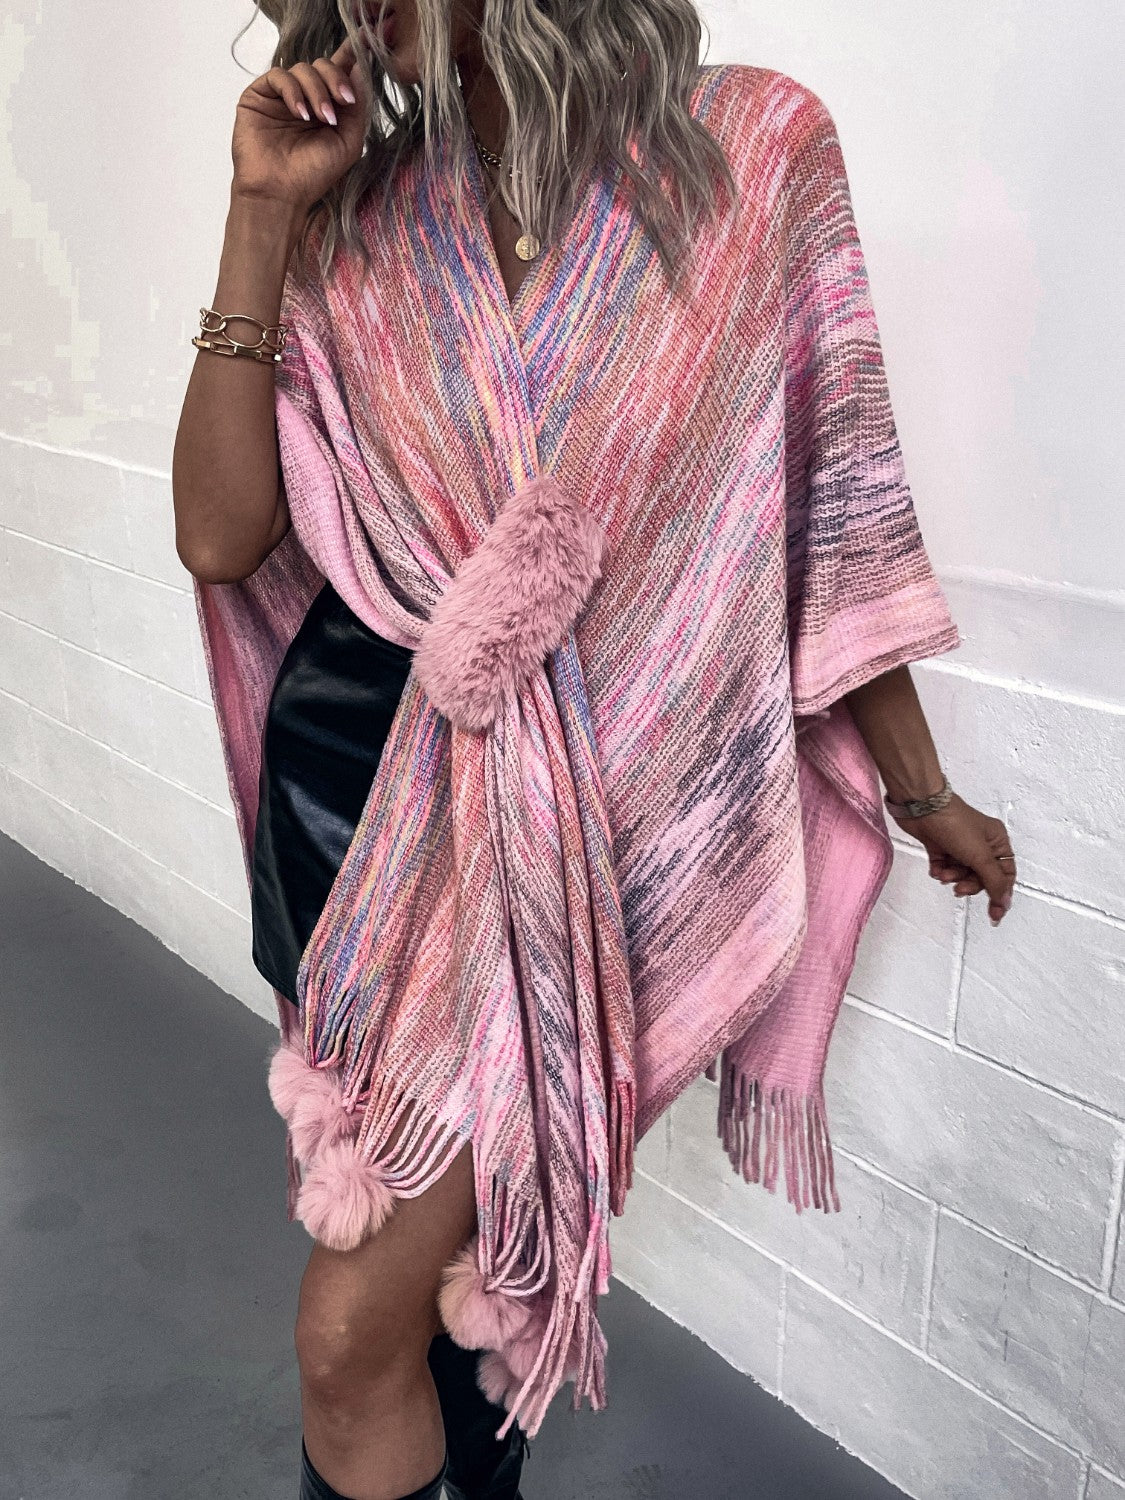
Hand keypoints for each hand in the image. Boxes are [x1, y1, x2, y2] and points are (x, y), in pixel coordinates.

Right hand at [231, 39, 371, 213]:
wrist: (280, 194)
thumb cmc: (313, 175)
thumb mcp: (348, 142)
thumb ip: (358, 106)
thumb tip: (361, 66)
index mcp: (327, 106)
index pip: (339, 71)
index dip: (351, 54)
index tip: (366, 40)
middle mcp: (305, 97)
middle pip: (323, 64)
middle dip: (336, 79)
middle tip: (343, 101)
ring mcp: (282, 96)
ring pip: (303, 68)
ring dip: (317, 90)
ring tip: (320, 118)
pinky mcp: (259, 95)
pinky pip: (279, 76)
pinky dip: (293, 91)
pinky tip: (300, 114)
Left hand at [890, 792, 1015, 926]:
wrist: (922, 808)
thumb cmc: (954, 824)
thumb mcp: (981, 857)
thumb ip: (994, 882)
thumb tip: (1004, 901)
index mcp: (997, 841)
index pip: (1005, 874)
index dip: (1000, 894)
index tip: (994, 914)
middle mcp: (980, 843)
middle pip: (982, 877)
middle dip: (970, 884)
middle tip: (960, 887)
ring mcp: (959, 845)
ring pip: (962, 873)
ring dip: (953, 877)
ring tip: (945, 873)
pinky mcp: (940, 846)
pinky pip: (944, 868)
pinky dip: (940, 871)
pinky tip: (936, 868)